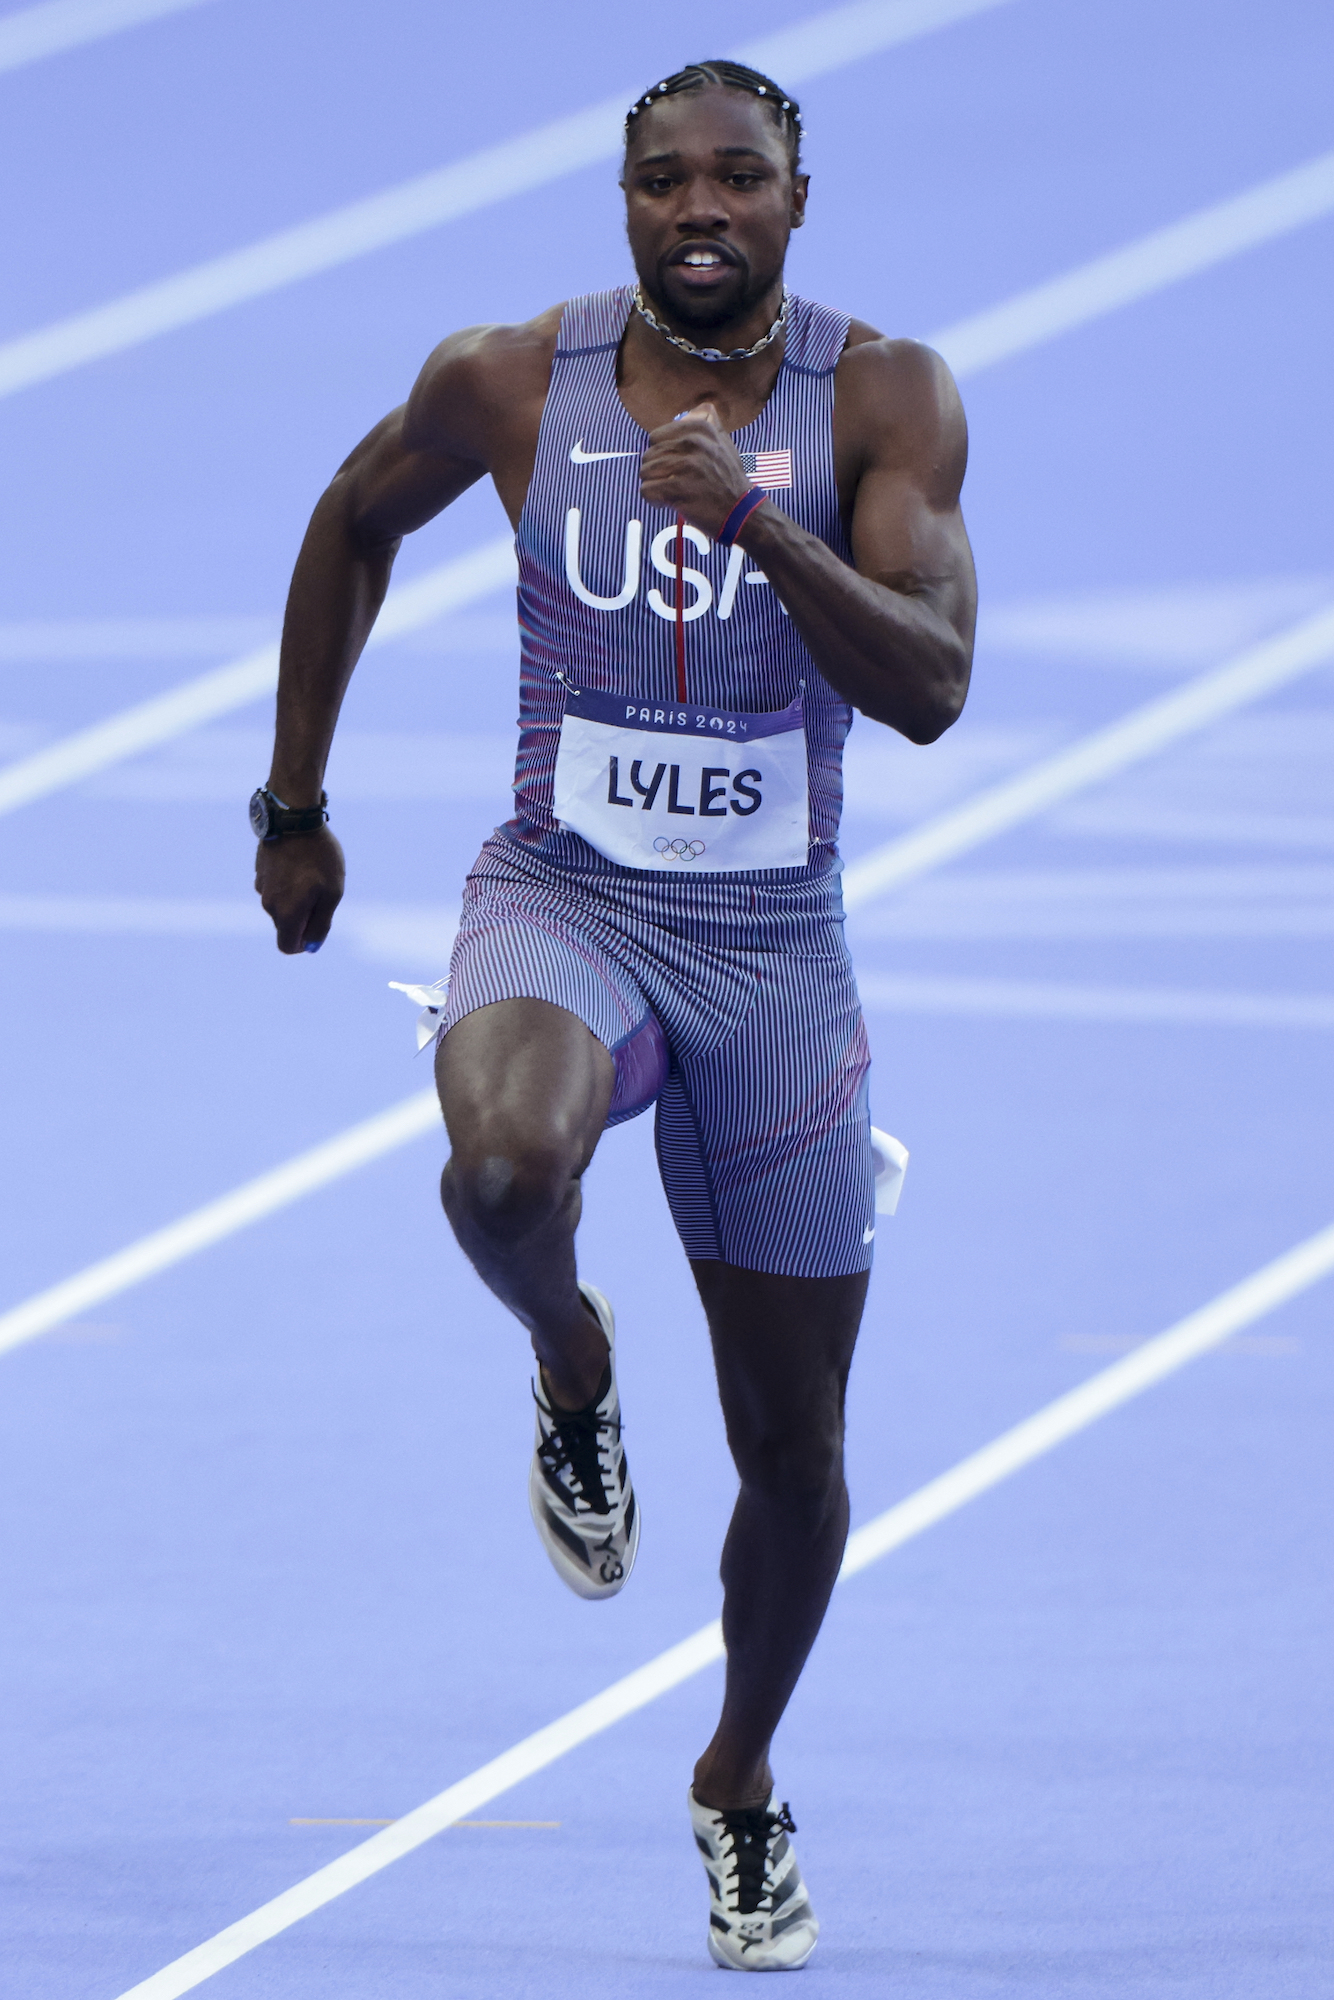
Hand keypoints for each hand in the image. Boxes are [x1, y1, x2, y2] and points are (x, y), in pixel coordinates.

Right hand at [255, 826, 345, 953]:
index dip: (304, 943)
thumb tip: (310, 947)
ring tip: (312, 872)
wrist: (294, 819)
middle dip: (303, 918)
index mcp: (287, 913)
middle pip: (285, 926)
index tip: (318, 925)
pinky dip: (288, 882)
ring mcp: (261, 886)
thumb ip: (321, 924)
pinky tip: (300, 861)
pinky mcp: (260, 871)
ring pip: (280, 905)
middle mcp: (269, 904)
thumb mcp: (332, 893)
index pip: (287, 946)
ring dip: (296, 898)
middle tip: (321, 892)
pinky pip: (275, 887)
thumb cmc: (319, 857)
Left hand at [638, 403, 750, 538]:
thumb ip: (709, 424)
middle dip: (655, 471)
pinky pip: (646, 490)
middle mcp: (693, 442)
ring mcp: (686, 465)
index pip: (656, 436)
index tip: (673, 465)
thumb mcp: (724, 443)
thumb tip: (697, 409)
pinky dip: (653, 500)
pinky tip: (667, 503)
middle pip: (648, 455)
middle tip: (671, 482)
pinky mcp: (679, 487)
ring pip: (645, 472)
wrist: (741, 511)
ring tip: (670, 492)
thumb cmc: (728, 479)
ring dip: (654, 486)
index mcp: (701, 428)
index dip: (660, 453)